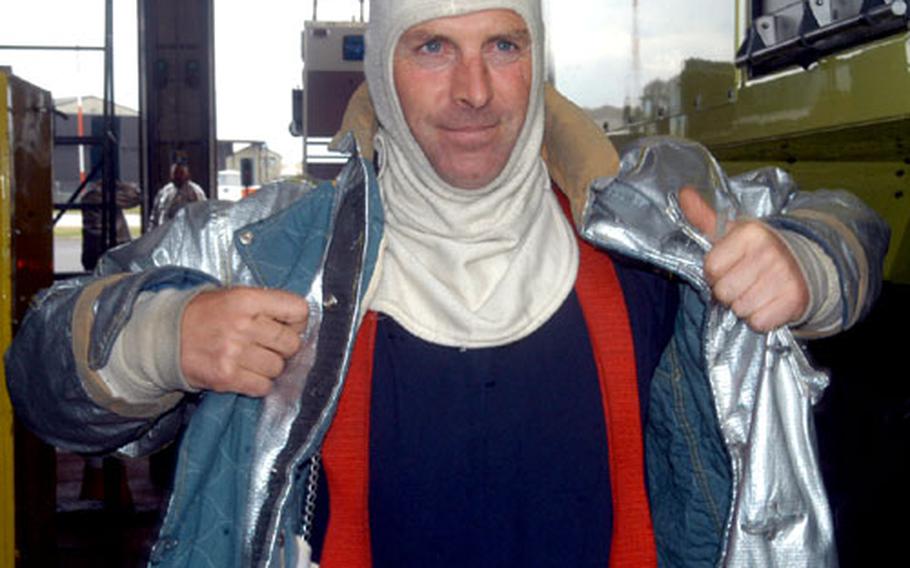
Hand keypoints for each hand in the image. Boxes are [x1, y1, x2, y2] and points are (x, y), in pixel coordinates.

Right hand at [180, 287, 308, 396]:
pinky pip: (263, 386)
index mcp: (247, 299)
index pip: (298, 310)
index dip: (298, 321)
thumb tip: (301, 322)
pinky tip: (246, 373)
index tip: (288, 325)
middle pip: (292, 343)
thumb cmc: (203, 315)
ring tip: (253, 359)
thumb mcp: (234, 296)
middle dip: (285, 347)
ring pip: (278, 368)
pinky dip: (259, 383)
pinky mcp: (226, 377)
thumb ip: (266, 304)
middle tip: (269, 345)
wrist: (164, 337)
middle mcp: (242, 325)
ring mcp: (234, 353)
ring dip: (270, 367)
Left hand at [679, 186, 808, 331]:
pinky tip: (769, 303)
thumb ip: (704, 216)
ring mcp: (784, 276)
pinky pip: (758, 322)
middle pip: (723, 291)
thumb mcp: (732, 232)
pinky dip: (760, 318)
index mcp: (750, 233)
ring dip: (744, 305)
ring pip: (740, 308)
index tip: (730, 267)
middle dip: (729, 291)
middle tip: (744, 281)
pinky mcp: (794, 299)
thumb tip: (682, 193)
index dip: (715, 273)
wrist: (806, 265)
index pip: (710, 268)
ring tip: (757, 291)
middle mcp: (768, 252)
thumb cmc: (759, 250)